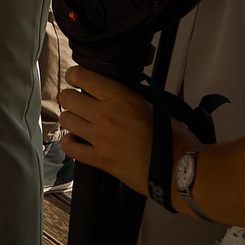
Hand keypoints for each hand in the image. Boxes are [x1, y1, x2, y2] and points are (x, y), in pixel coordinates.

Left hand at [57, 64, 190, 197]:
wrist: (179, 169)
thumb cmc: (173, 137)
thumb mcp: (153, 105)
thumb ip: (127, 97)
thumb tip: (111, 93)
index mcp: (120, 97)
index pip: (81, 76)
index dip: (74, 75)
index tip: (77, 79)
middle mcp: (105, 114)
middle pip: (67, 98)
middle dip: (70, 97)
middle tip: (79, 102)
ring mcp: (100, 137)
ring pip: (65, 120)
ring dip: (71, 118)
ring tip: (80, 121)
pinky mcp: (99, 159)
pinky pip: (70, 147)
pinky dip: (70, 142)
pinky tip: (77, 139)